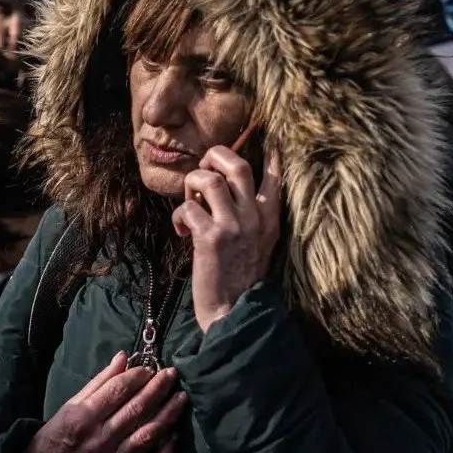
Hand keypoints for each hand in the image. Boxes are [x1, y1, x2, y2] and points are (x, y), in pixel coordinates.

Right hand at [18, 351, 186, 452]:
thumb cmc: (52, 441)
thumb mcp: (68, 407)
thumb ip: (98, 382)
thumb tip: (122, 358)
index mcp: (82, 418)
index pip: (118, 391)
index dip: (137, 376)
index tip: (149, 368)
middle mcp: (98, 440)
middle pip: (136, 409)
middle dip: (158, 388)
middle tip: (172, 374)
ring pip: (147, 435)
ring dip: (167, 415)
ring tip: (180, 399)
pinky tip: (173, 436)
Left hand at [173, 146, 282, 333]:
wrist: (232, 312)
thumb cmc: (239, 276)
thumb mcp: (258, 244)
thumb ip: (250, 217)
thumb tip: (222, 188)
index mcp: (268, 219)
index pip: (273, 178)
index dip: (272, 156)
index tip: (271, 140)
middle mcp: (254, 218)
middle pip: (237, 165)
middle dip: (215, 156)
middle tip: (203, 168)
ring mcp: (233, 227)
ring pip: (209, 180)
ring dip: (192, 184)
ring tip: (190, 202)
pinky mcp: (211, 239)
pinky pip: (188, 208)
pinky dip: (179, 216)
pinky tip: (181, 232)